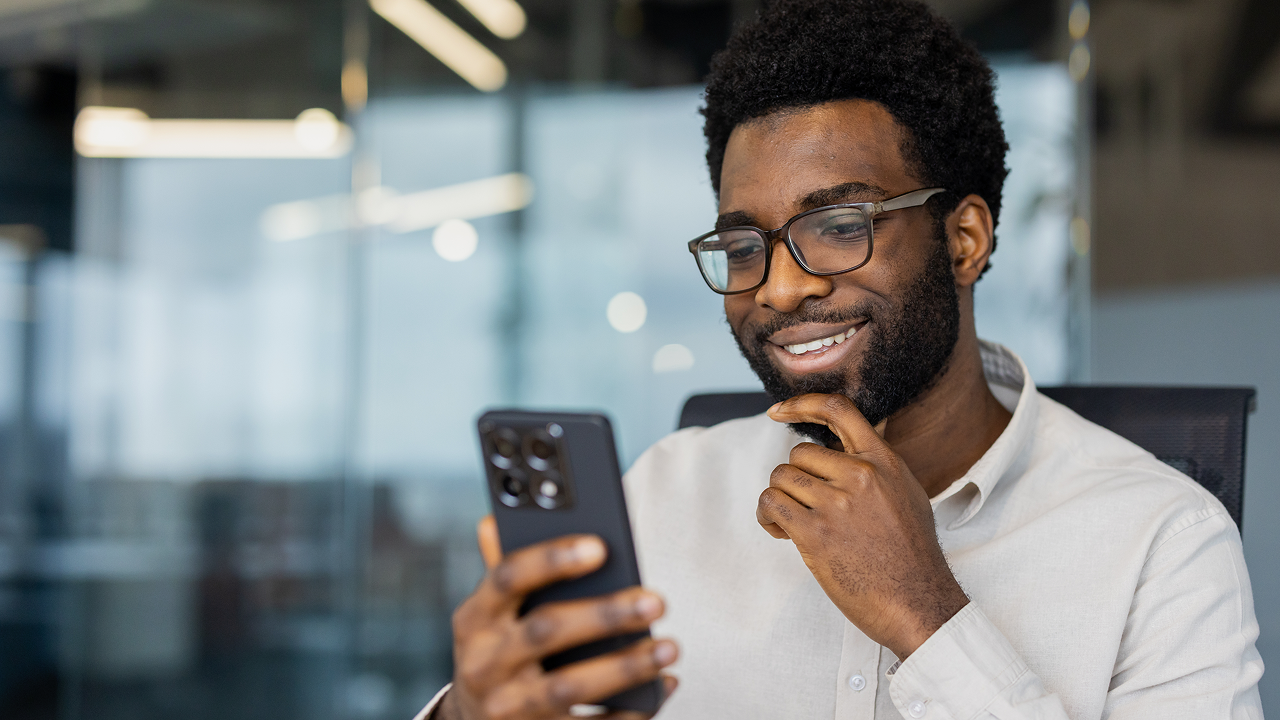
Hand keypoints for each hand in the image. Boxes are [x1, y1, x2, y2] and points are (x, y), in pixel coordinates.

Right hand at [441, 517, 678, 719]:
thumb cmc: (495, 652)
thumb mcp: (488, 613)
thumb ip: (501, 568)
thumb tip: (494, 519)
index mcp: (474, 620)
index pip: (507, 578)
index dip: (551, 559)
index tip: (600, 547)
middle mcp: (484, 664)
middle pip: (546, 631)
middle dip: (605, 614)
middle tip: (655, 600)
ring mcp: (509, 707)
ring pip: (569, 687)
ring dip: (625, 666)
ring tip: (668, 646)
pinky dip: (633, 710)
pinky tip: (664, 684)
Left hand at [758, 393, 968, 658]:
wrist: (918, 603)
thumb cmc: (911, 556)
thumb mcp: (907, 494)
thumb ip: (879, 466)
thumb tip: (856, 440)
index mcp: (884, 462)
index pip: (839, 410)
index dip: (801, 404)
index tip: (777, 411)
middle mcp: (860, 475)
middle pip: (798, 453)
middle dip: (794, 480)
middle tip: (803, 508)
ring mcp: (837, 503)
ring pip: (781, 478)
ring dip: (779, 500)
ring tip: (793, 524)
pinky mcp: (816, 532)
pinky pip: (771, 504)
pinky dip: (767, 517)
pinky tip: (781, 531)